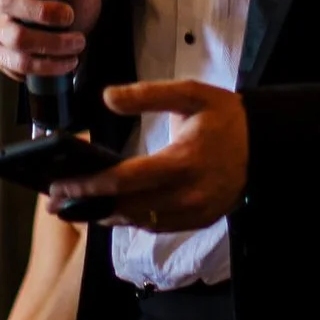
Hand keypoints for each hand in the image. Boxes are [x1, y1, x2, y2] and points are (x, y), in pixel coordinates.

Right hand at [0, 0, 101, 80]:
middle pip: (5, 0)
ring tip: (77, 43)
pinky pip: (17, 63)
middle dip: (40, 11)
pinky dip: (46, 65)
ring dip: (51, 43)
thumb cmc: (74, 1)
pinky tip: (66, 62)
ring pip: (14, 37)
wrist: (76, 36)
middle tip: (70, 16)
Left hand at [47, 81, 247, 232]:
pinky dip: (131, 220)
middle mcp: (189, 194)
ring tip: (74, 207)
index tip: (61, 183)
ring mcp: (196, 212)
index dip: (91, 185)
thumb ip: (147, 94)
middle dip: (88, 205)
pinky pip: (158, 226)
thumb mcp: (191, 93)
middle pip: (128, 207)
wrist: (266, 144)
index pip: (127, 179)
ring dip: (106, 216)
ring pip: (140, 222)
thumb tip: (106, 97)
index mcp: (183, 161)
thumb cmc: (225, 116)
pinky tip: (109, 211)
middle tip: (53, 201)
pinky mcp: (200, 220)